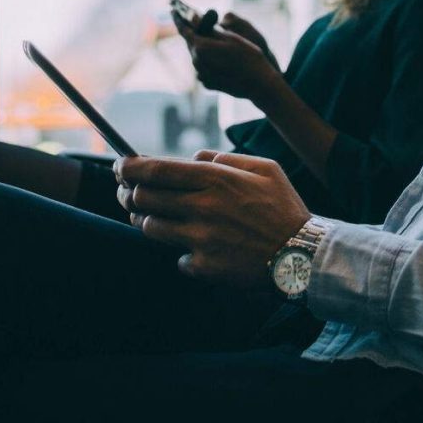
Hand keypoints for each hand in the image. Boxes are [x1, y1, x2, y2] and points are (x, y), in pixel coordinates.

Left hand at [115, 152, 311, 284]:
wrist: (302, 255)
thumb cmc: (284, 208)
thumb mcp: (265, 169)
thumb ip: (225, 157)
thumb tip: (195, 156)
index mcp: (216, 178)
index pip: (155, 170)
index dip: (128, 167)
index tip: (119, 167)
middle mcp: (203, 207)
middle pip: (143, 197)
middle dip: (128, 193)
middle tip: (128, 193)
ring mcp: (201, 238)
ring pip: (150, 227)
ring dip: (146, 220)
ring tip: (154, 218)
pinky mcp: (204, 265)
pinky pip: (177, 257)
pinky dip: (182, 253)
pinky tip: (197, 248)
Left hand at [179, 13, 282, 102]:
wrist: (259, 84)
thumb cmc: (248, 57)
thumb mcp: (230, 37)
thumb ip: (210, 28)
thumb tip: (194, 18)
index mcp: (201, 47)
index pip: (184, 30)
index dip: (178, 19)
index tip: (173, 11)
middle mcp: (197, 62)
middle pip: (192, 43)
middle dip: (195, 34)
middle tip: (198, 24)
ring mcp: (201, 75)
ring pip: (199, 56)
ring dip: (204, 48)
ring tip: (216, 43)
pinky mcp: (208, 83)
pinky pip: (205, 68)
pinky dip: (210, 61)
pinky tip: (223, 60)